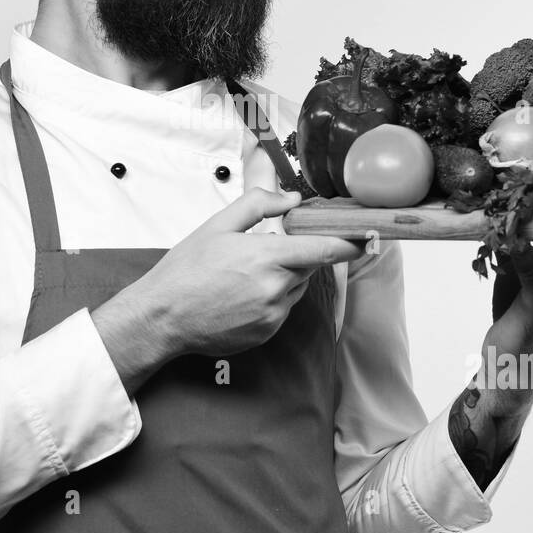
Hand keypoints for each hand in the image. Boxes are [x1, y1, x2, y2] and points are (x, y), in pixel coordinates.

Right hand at [91, 188, 365, 391]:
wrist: (163, 317)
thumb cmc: (186, 270)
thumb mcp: (218, 225)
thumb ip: (259, 205)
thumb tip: (290, 198)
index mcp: (267, 257)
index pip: (325, 249)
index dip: (352, 242)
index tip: (369, 236)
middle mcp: (276, 289)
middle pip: (310, 267)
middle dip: (298, 255)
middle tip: (265, 251)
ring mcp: (272, 315)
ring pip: (296, 289)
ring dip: (283, 278)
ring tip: (242, 276)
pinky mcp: (266, 334)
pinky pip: (281, 310)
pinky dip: (270, 299)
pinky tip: (239, 296)